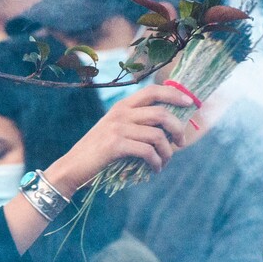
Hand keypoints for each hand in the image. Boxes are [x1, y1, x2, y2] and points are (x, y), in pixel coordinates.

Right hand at [44, 84, 193, 197]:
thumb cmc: (97, 154)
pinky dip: (156, 162)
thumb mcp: (115, 133)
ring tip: (165, 162)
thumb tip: (166, 132)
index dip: (174, 94)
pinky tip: (155, 170)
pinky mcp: (115, 146)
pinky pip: (147, 152)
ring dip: (167, 152)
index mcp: (122, 107)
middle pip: (161, 113)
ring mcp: (117, 128)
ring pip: (157, 135)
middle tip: (180, 143)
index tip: (190, 103)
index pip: (153, 91)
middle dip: (177, 129)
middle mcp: (120, 113)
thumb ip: (136, 127)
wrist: (72, 168)